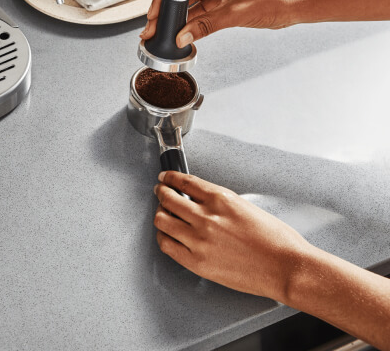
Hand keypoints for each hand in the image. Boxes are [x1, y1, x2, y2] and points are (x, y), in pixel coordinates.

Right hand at [140, 0, 296, 46]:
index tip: (152, 16)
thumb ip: (205, 26)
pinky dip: (189, 18)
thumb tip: (180, 37)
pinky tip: (178, 29)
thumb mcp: (235, 14)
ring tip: (161, 31)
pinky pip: (199, 6)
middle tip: (152, 27)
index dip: (163, 0)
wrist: (294, 5)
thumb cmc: (274, 0)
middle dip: (166, 10)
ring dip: (176, 16)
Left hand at [153, 171, 312, 302]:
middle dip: (161, 193)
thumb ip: (219, 203)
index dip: (169, 178)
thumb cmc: (277, 240)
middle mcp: (206, 217)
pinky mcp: (197, 262)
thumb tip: (200, 200)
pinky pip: (167, 245)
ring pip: (162, 220)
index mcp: (220, 199)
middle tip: (161, 193)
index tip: (165, 178)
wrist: (287, 268)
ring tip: (163, 214)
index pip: (183, 181)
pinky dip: (163, 237)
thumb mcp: (246, 206)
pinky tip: (168, 235)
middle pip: (167, 198)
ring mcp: (199, 240)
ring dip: (160, 214)